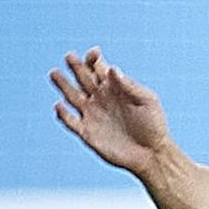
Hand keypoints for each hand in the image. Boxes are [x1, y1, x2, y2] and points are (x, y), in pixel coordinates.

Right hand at [50, 48, 168, 176]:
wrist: (152, 154)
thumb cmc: (154, 125)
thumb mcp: (148, 101)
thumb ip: (130, 85)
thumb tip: (113, 69)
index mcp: (114, 87)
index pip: (98, 68)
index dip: (93, 59)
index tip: (94, 54)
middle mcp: (100, 98)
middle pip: (83, 78)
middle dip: (76, 67)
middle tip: (69, 56)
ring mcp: (92, 115)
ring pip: (72, 96)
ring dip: (63, 85)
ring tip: (54, 73)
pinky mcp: (87, 133)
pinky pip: (71, 122)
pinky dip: (63, 114)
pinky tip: (59, 106)